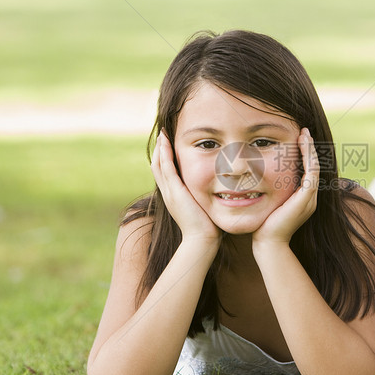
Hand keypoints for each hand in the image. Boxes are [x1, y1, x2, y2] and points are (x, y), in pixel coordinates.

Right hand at [151, 131, 220, 245]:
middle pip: (157, 166)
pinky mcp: (175, 192)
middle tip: (162, 135)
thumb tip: (217, 190)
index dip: (164, 158)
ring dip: (160, 149)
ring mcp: (170, 192)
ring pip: (159, 165)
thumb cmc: (207, 226)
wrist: (202, 239)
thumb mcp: (203, 206)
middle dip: (159, 150)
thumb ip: (204, 196)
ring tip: (162, 135)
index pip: (164, 172)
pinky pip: (167, 169)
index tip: (168, 144)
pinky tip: (165, 144)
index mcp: (174, 195)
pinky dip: (165, 156)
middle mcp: (168, 192)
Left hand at [252, 128, 318, 245]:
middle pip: (314, 166)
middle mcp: (310, 197)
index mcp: (303, 198)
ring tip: (304, 134)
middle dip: (310, 148)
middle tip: (304, 132)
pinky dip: (308, 157)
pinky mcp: (306, 198)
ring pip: (315, 167)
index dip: (305, 155)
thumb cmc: (264, 225)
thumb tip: (257, 178)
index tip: (298, 140)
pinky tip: (303, 145)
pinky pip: (312, 172)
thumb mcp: (269, 203)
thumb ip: (270, 191)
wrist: (268, 243)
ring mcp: (310, 198)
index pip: (308, 171)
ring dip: (310, 149)